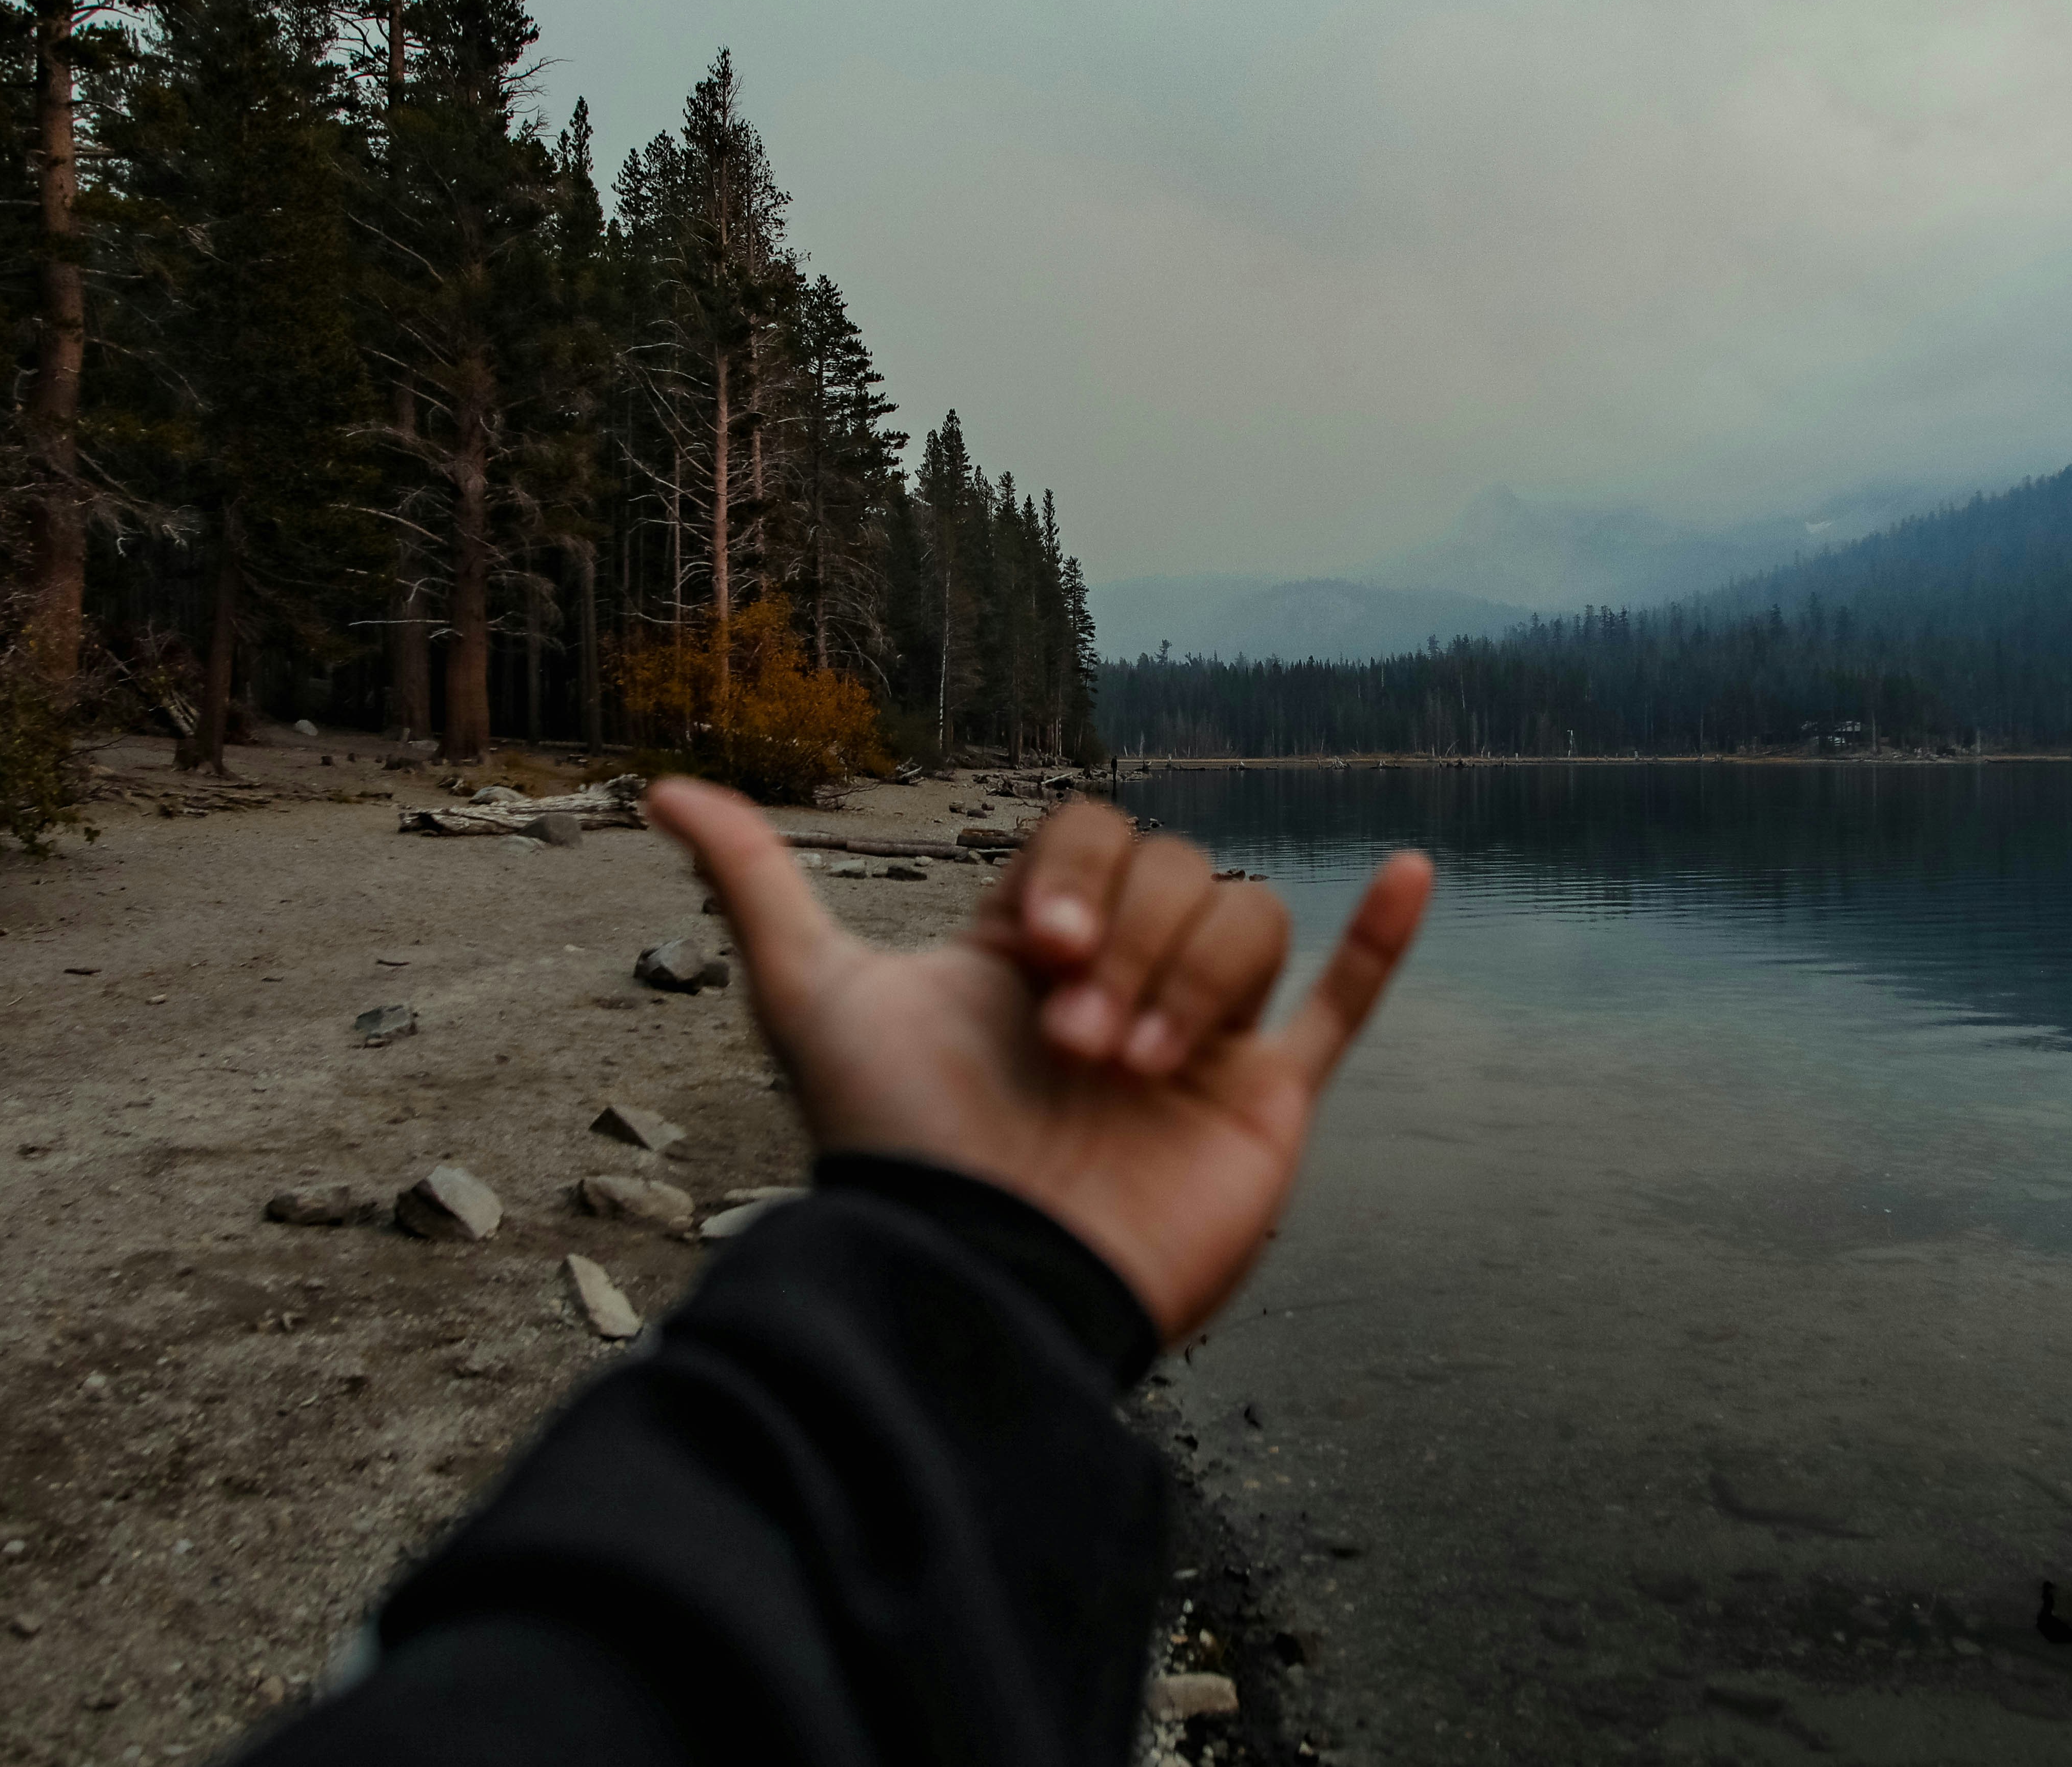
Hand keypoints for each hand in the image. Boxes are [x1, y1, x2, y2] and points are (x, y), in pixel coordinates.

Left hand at [646, 780, 1432, 1342]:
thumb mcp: (808, 997)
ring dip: (1195, 979)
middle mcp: (1118, 980)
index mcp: (1034, 950)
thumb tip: (660, 789)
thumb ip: (753, 887)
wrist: (975, 1281)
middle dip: (1131, 942)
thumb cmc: (895, 1147)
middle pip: (1172, 874)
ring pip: (1243, 926)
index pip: (1091, 840)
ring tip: (1133, 1066)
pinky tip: (1412, 872)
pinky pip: (1341, 1005)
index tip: (1039, 949)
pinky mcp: (1265, 1103)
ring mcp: (1199, 1039)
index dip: (1078, 873)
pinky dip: (1382, 940)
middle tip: (1078, 1038)